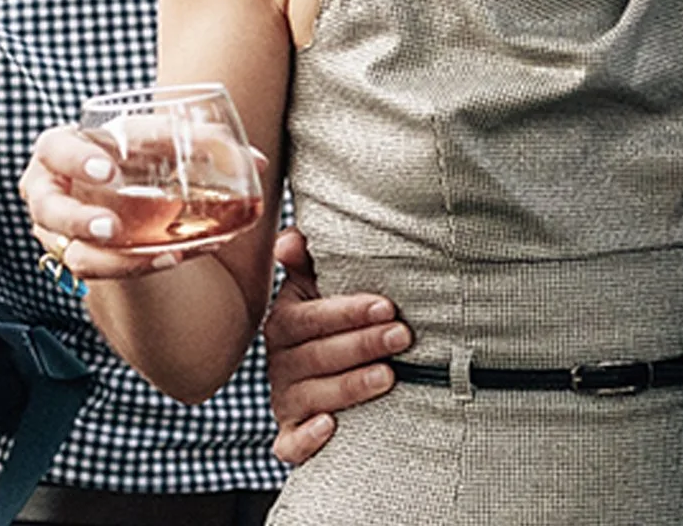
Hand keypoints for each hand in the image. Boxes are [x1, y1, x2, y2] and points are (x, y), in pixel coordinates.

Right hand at [17, 125, 172, 282]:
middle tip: (112, 227)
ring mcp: (59, 231)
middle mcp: (49, 192)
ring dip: (113, 260)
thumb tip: (227, 145)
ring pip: (73, 254)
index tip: (107, 170)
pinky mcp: (81, 258)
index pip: (54, 149)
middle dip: (78, 221)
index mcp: (58, 151)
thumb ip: (180, 139)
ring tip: (164, 254)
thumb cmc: (129, 153)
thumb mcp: (147, 138)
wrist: (128, 190)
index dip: (74, 159)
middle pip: (48, 210)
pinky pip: (102, 272)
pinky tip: (173, 256)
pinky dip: (138, 267)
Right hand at [264, 227, 407, 463]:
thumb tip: (291, 240)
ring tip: (388, 377)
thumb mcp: (318, 288)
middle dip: (362, 344)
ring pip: (311, 396)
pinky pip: (290, 443)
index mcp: (286, 323)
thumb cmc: (333, 325)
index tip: (386, 305)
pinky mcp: (291, 436)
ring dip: (349, 386)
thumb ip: (307, 262)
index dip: (347, 311)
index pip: (310, 317)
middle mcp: (281, 363)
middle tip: (401, 336)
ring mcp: (286, 401)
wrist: (327, 377)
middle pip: (316, 355)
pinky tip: (331, 426)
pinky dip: (307, 438)